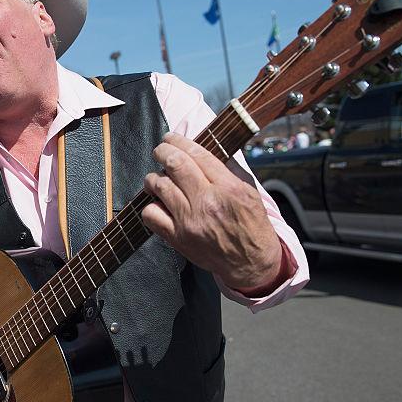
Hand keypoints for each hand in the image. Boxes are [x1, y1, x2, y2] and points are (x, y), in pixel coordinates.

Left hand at [142, 133, 281, 289]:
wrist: (250, 264)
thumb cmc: (251, 226)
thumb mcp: (249, 193)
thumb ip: (226, 172)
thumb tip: (201, 151)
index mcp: (228, 188)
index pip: (198, 154)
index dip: (179, 141)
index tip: (171, 138)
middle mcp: (207, 203)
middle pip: (174, 165)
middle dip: (162, 151)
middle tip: (160, 150)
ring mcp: (190, 222)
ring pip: (159, 186)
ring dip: (154, 177)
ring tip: (158, 178)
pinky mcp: (178, 238)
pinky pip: (151, 214)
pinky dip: (150, 205)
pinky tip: (159, 203)